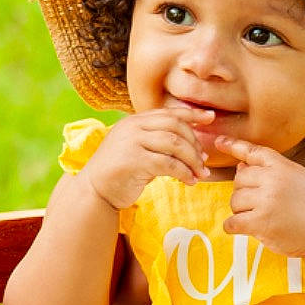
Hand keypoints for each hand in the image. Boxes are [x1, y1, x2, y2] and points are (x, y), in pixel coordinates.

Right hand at [79, 108, 212, 209]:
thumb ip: (157, 143)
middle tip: (204, 161)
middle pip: (175, 127)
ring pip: (175, 144)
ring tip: (200, 174)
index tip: (210, 118)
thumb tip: (192, 146)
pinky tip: (189, 182)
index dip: (192, 114)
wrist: (94, 191)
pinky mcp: (134, 161)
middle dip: (195, 143)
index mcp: (134, 121)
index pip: (168, 113)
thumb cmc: (119, 173)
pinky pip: (168, 164)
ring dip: (192, 160)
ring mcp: (132, 142)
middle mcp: (133, 127)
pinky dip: (183, 173)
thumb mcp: (137, 150)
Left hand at [217, 138, 304, 258]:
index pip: (253, 152)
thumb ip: (271, 171)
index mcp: (282, 166)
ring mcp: (266, 201)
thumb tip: (240, 167)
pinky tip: (245, 228)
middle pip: (238, 179)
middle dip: (244, 192)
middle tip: (259, 204)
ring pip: (234, 201)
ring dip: (241, 211)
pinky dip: (233, 226)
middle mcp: (273, 180)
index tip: (219, 142)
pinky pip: (232, 222)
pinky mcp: (260, 223)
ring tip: (260, 216)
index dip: (234, 146)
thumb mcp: (298, 178)